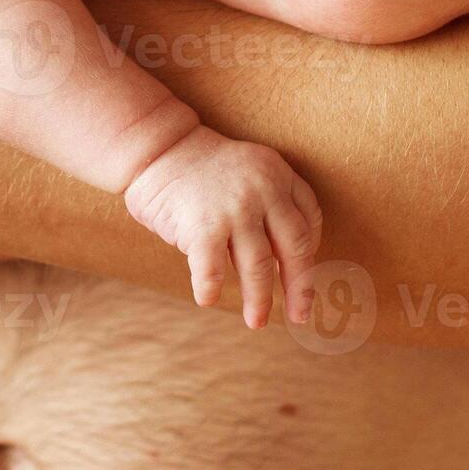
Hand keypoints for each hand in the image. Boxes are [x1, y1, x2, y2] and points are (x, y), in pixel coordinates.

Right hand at [123, 126, 324, 329]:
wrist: (158, 147)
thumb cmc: (199, 165)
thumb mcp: (249, 169)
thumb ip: (267, 203)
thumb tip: (279, 258)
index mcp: (278, 175)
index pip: (309, 218)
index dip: (310, 250)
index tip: (303, 273)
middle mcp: (263, 191)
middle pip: (295, 248)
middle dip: (299, 287)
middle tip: (299, 315)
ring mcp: (234, 209)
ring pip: (259, 266)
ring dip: (259, 299)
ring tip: (257, 321)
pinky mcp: (202, 225)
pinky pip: (213, 268)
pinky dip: (210, 287)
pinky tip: (208, 299)